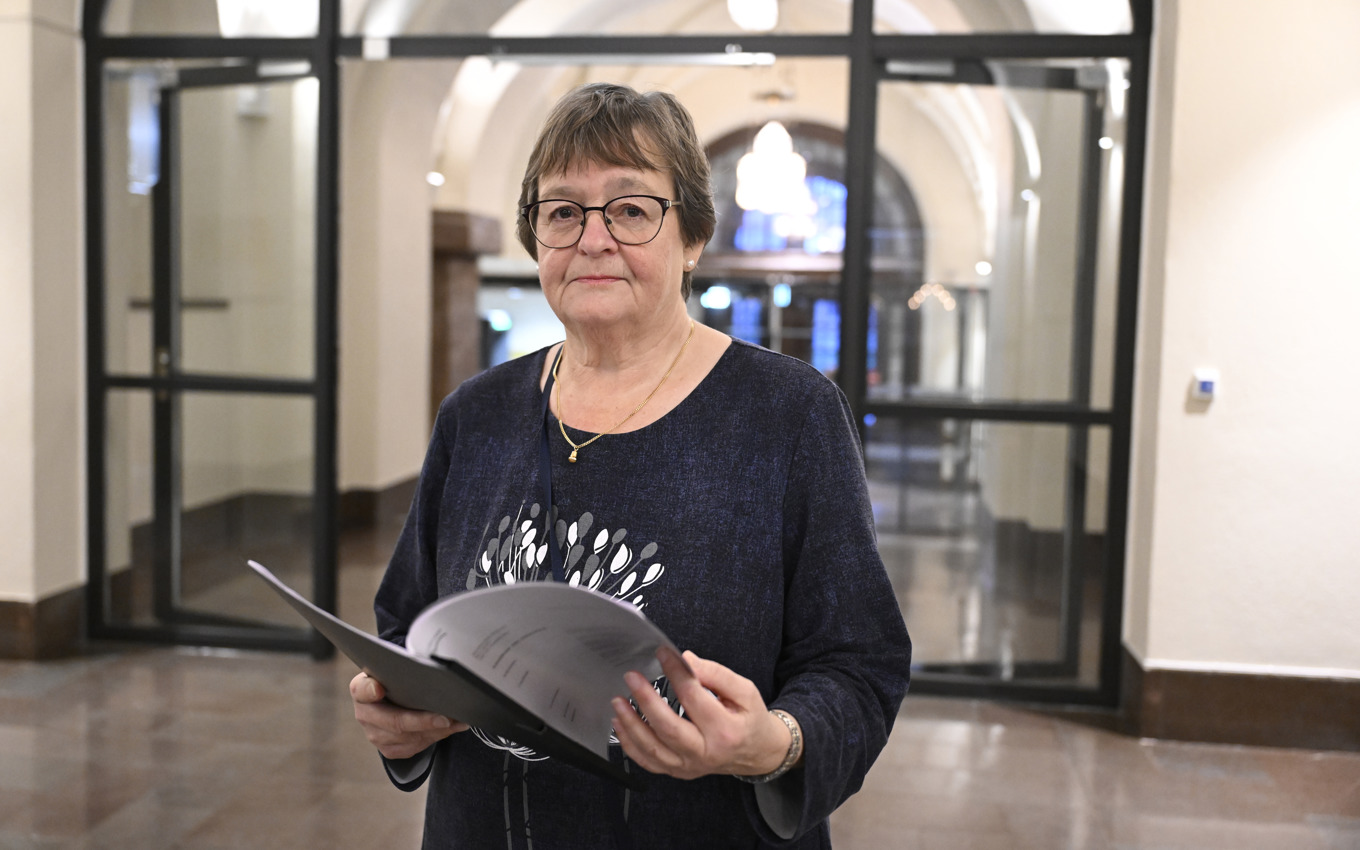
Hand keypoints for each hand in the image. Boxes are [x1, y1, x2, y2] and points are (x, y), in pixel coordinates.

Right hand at [350, 671, 467, 759]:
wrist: (394, 701)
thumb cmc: (398, 682)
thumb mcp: (397, 671)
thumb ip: (405, 671)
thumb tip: (433, 674)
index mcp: (361, 689)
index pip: (363, 689)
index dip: (371, 690)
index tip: (380, 688)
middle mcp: (364, 714)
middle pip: (394, 721)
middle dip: (423, 721)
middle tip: (446, 717)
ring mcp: (374, 734)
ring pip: (408, 738)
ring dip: (436, 730)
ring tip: (457, 721)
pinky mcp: (387, 749)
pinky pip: (414, 747)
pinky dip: (435, 737)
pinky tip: (449, 729)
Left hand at [611, 649, 792, 780]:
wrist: (757, 753)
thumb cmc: (750, 719)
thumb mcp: (745, 691)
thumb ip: (716, 675)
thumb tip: (686, 660)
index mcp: (725, 730)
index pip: (693, 697)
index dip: (676, 672)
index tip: (663, 653)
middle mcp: (706, 752)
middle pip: (668, 728)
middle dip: (645, 700)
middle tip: (632, 677)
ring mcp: (690, 766)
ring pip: (653, 749)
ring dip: (631, 724)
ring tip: (618, 701)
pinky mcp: (679, 771)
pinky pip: (648, 762)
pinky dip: (630, 745)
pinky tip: (620, 725)